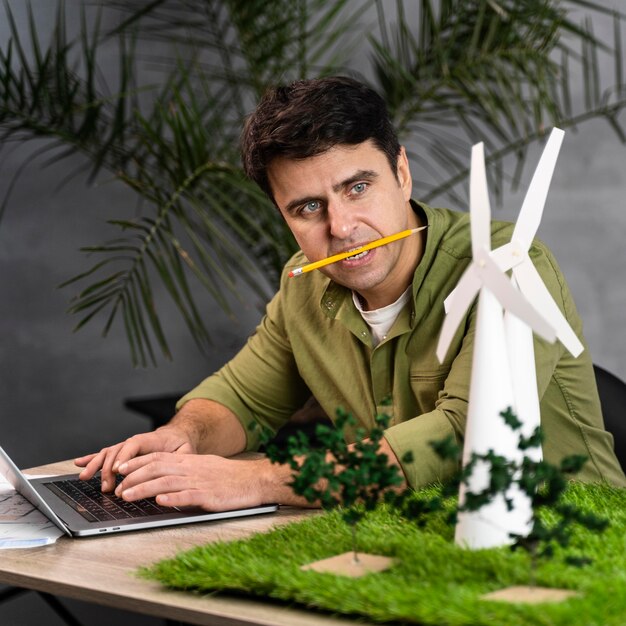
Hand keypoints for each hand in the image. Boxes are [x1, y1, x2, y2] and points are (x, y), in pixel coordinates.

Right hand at [74, 426, 194, 492]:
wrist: (177, 435)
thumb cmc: (181, 445)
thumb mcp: (186, 451)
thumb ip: (181, 459)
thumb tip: (174, 471)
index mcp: (151, 439)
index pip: (134, 445)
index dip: (125, 457)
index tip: (119, 471)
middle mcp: (135, 442)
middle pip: (117, 451)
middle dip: (109, 469)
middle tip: (107, 487)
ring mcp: (127, 448)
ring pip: (108, 453)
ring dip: (96, 465)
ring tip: (85, 477)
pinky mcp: (122, 454)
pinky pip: (105, 455)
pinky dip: (92, 459)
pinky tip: (79, 464)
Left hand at [113, 452, 272, 510]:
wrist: (255, 479)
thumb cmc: (230, 476)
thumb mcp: (205, 467)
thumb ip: (185, 470)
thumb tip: (163, 477)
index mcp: (190, 461)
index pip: (158, 458)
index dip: (137, 462)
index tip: (121, 467)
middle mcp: (191, 469)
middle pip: (157, 469)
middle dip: (134, 477)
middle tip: (117, 487)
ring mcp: (200, 482)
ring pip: (167, 483)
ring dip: (145, 489)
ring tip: (128, 496)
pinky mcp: (210, 496)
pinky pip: (189, 496)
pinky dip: (173, 498)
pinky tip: (160, 502)